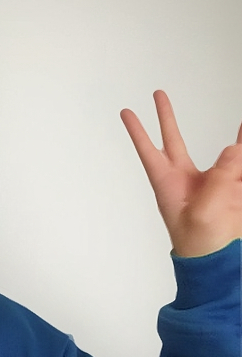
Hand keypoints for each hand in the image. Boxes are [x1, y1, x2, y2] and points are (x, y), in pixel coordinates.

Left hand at [120, 91, 241, 256]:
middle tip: (158, 94)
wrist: (219, 262)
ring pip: (218, 149)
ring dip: (230, 136)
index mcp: (169, 186)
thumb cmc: (199, 245)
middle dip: (167, 118)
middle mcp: (188, 180)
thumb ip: (219, 178)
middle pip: (174, 141)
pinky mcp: (232, 189)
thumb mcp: (203, 212)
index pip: (150, 153)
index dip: (138, 132)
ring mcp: (211, 183)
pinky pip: (240, 164)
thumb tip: (233, 150)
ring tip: (238, 125)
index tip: (126, 113)